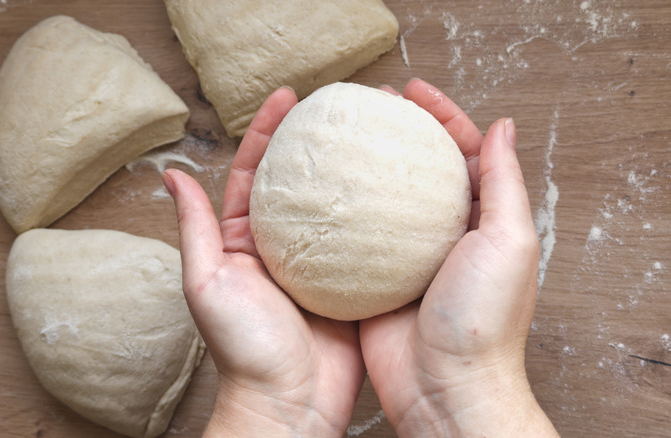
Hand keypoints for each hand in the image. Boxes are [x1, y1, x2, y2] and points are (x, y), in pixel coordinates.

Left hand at [162, 87, 365, 436]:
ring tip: (368, 134)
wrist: (290, 405)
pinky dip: (376, 214)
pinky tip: (395, 190)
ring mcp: (318, 266)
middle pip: (296, 183)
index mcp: (243, 243)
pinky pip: (364, 240)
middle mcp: (280, 249)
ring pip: (332, 207)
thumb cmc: (245, 351)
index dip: (267, 132)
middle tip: (334, 106)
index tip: (288, 98)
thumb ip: (196, 228)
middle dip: (311, 141)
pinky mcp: (351, 284)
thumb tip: (171, 175)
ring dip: (346, 171)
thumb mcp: (208, 282)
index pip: (253, 173)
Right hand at [360, 79, 558, 436]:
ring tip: (341, 136)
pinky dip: (341, 208)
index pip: (463, 151)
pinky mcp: (373, 278)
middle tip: (370, 105)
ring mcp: (406, 256)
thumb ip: (504, 182)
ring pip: (384, 198)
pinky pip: (355, 234)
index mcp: (481, 220)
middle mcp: (444, 234)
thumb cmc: (482, 321)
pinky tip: (321, 190)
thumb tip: (504, 126)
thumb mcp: (509, 241)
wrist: (443, 388)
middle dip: (398, 132)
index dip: (440, 114)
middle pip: (419, 169)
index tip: (410, 90)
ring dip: (367, 166)